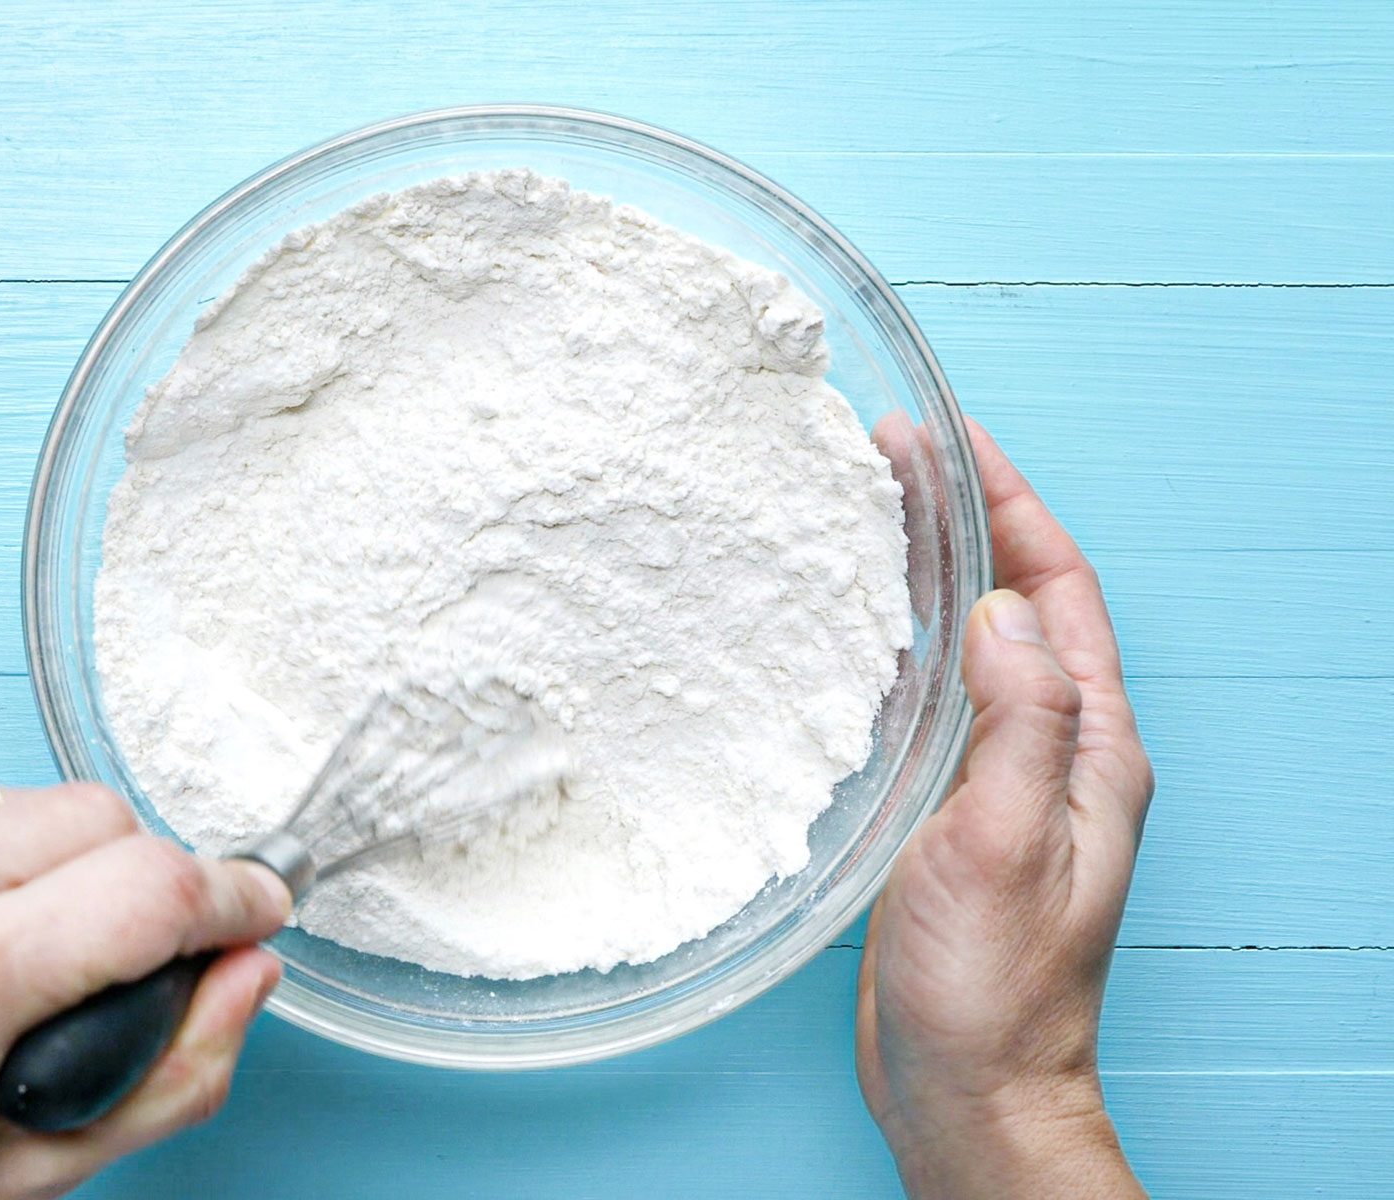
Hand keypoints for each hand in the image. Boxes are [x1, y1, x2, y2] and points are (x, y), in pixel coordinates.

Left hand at [0, 784, 289, 1199]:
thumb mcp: (27, 1173)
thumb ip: (173, 1074)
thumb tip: (247, 977)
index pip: (160, 886)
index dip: (238, 897)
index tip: (260, 908)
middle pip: (106, 815)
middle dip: (144, 881)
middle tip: (128, 956)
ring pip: (29, 801)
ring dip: (58, 865)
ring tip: (25, 952)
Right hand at [857, 422, 1154, 1197]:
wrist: (969, 1085)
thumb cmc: (996, 983)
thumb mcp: (1009, 840)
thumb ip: (1020, 720)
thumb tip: (1002, 609)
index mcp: (1088, 746)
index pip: (1060, 590)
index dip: (1012, 505)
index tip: (956, 438)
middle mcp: (1050, 749)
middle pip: (1012, 600)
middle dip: (960, 518)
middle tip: (890, 454)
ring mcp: (997, 777)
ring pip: (964, 641)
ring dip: (923, 570)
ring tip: (864, 511)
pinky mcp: (947, 809)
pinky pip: (926, 697)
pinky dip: (891, 643)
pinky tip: (848, 626)